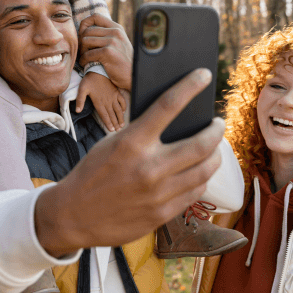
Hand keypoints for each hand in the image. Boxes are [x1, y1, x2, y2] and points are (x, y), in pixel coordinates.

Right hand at [35, 69, 223, 255]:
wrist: (73, 216)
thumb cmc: (93, 173)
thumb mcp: (111, 143)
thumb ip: (141, 132)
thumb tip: (177, 118)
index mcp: (131, 142)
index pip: (169, 105)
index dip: (191, 86)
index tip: (204, 75)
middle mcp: (148, 168)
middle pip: (201, 144)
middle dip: (216, 130)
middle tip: (218, 123)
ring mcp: (158, 194)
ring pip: (205, 170)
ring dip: (216, 155)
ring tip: (214, 147)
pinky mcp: (162, 214)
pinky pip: (195, 192)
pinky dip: (202, 177)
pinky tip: (200, 170)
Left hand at [76, 72, 125, 131]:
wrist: (98, 69)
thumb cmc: (89, 80)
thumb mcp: (82, 89)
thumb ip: (80, 100)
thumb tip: (77, 111)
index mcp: (99, 102)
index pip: (104, 115)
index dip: (108, 123)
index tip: (111, 129)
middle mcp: (107, 101)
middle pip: (112, 114)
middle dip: (115, 123)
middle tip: (118, 130)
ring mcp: (113, 97)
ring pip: (118, 110)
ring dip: (120, 118)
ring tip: (122, 125)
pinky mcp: (116, 92)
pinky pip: (122, 101)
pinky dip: (124, 107)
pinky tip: (124, 112)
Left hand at [78, 14, 132, 90]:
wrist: (133, 75)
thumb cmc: (123, 61)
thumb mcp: (119, 42)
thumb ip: (108, 34)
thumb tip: (87, 29)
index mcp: (117, 28)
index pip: (96, 16)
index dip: (85, 23)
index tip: (82, 34)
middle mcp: (115, 32)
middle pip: (87, 31)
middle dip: (81, 41)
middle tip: (82, 50)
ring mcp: (112, 42)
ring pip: (85, 41)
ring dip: (81, 51)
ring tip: (84, 57)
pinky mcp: (108, 53)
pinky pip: (87, 54)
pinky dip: (83, 60)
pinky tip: (85, 63)